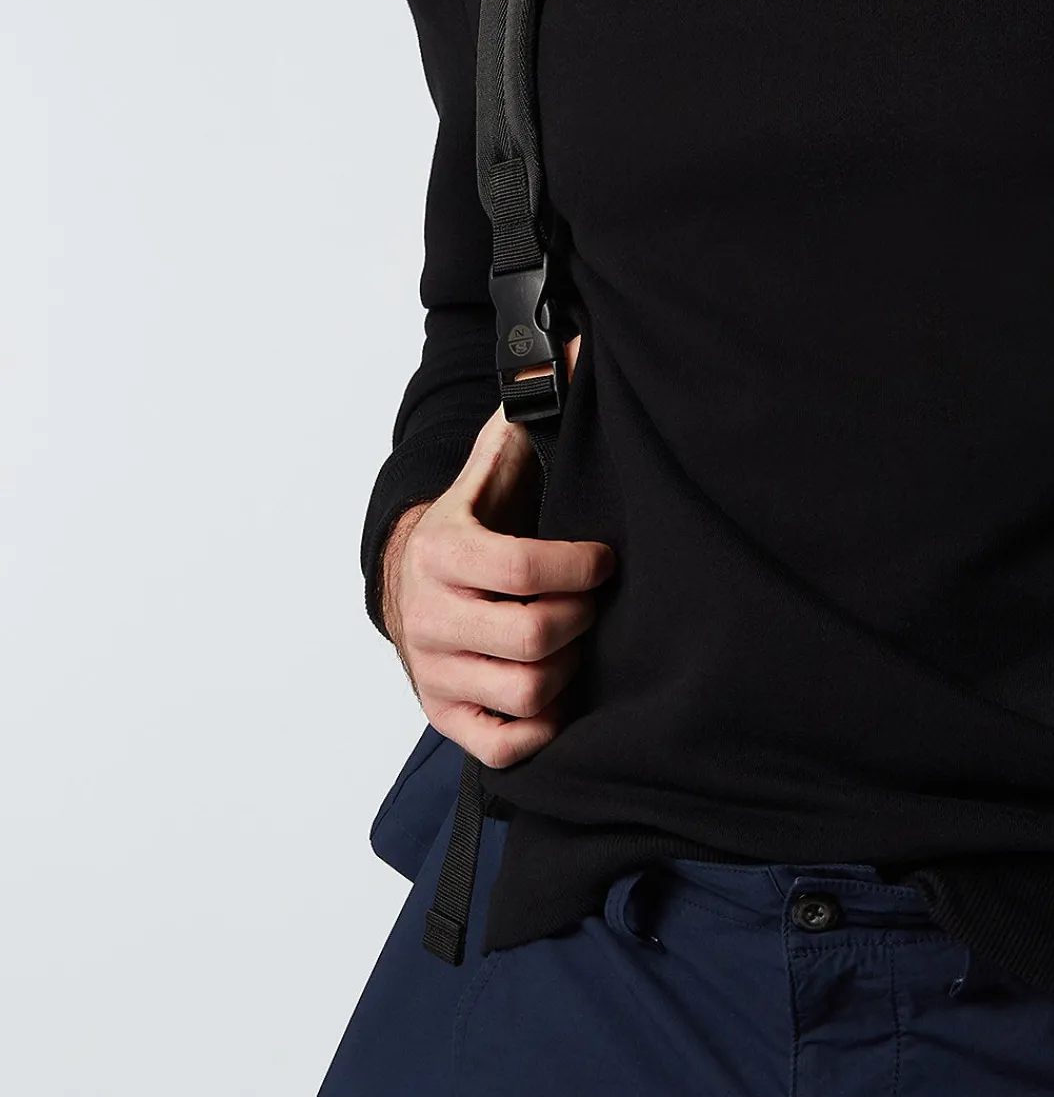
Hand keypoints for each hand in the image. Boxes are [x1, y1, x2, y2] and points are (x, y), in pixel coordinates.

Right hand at [382, 351, 614, 766]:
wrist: (405, 583)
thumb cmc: (470, 524)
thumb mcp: (489, 470)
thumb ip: (526, 417)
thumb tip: (572, 349)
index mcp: (443, 551)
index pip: (524, 571)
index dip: (580, 568)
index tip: (605, 560)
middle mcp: (431, 616)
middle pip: (536, 639)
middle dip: (583, 619)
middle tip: (597, 602)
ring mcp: (436, 672)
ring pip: (529, 693)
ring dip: (572, 669)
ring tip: (580, 640)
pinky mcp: (444, 718)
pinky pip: (504, 747)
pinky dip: (542, 726)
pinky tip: (559, 691)